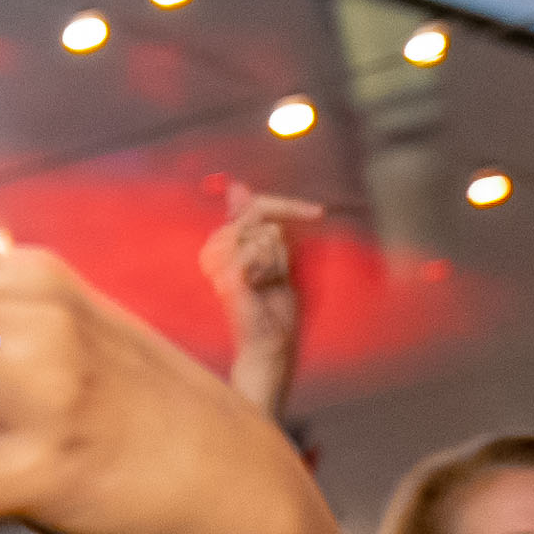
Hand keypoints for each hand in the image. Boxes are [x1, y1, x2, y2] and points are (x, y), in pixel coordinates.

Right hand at [198, 188, 321, 407]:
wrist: (269, 346)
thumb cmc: (272, 309)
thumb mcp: (273, 257)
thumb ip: (258, 224)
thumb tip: (236, 187)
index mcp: (224, 243)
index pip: (254, 203)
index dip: (288, 204)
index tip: (319, 212)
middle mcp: (215, 248)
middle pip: (258, 213)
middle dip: (281, 240)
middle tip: (278, 273)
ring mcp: (217, 262)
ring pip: (262, 231)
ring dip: (276, 258)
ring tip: (267, 283)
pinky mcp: (225, 274)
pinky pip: (258, 249)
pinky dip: (271, 267)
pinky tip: (262, 287)